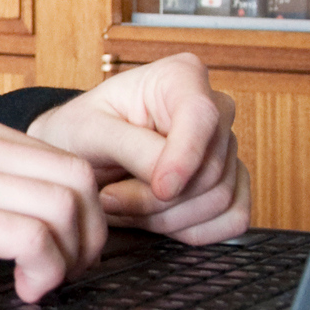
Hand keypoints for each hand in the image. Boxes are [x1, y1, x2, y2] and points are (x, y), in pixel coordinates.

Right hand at [0, 111, 107, 304]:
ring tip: (40, 284)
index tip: (65, 253)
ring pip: (67, 205)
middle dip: (89, 235)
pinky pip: (33, 236)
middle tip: (63, 273)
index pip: (65, 161)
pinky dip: (46, 269)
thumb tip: (37, 225)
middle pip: (78, 179)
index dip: (81, 215)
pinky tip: (24, 290)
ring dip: (71, 256)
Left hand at [24, 53, 249, 243]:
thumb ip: (131, 148)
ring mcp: (226, 147)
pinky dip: (192, 231)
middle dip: (157, 198)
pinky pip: (233, 219)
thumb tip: (169, 180)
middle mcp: (214, 109)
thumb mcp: (89, 131)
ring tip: (124, 205)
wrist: (76, 156)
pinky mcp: (233, 183)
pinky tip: (156, 220)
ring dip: (166, 218)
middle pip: (211, 169)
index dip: (184, 158)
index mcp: (181, 77)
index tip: (161, 188)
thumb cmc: (80, 132)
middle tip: (110, 198)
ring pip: (219, 199)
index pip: (202, 116)